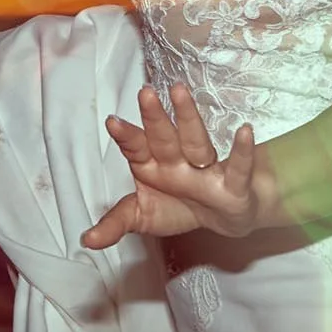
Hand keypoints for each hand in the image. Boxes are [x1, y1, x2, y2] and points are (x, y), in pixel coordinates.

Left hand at [83, 83, 263, 249]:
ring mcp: (204, 170)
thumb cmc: (179, 208)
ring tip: (180, 91)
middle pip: (163, 137)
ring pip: (195, 141)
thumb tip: (86, 240)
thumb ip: (116, 224)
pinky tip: (245, 131)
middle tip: (145, 93)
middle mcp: (176, 161)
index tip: (113, 122)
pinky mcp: (233, 184)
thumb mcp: (144, 217)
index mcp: (152, 164)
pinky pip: (237, 167)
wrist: (224, 217)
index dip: (126, 136)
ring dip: (188, 117)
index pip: (137, 147)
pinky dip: (242, 152)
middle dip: (154, 118)